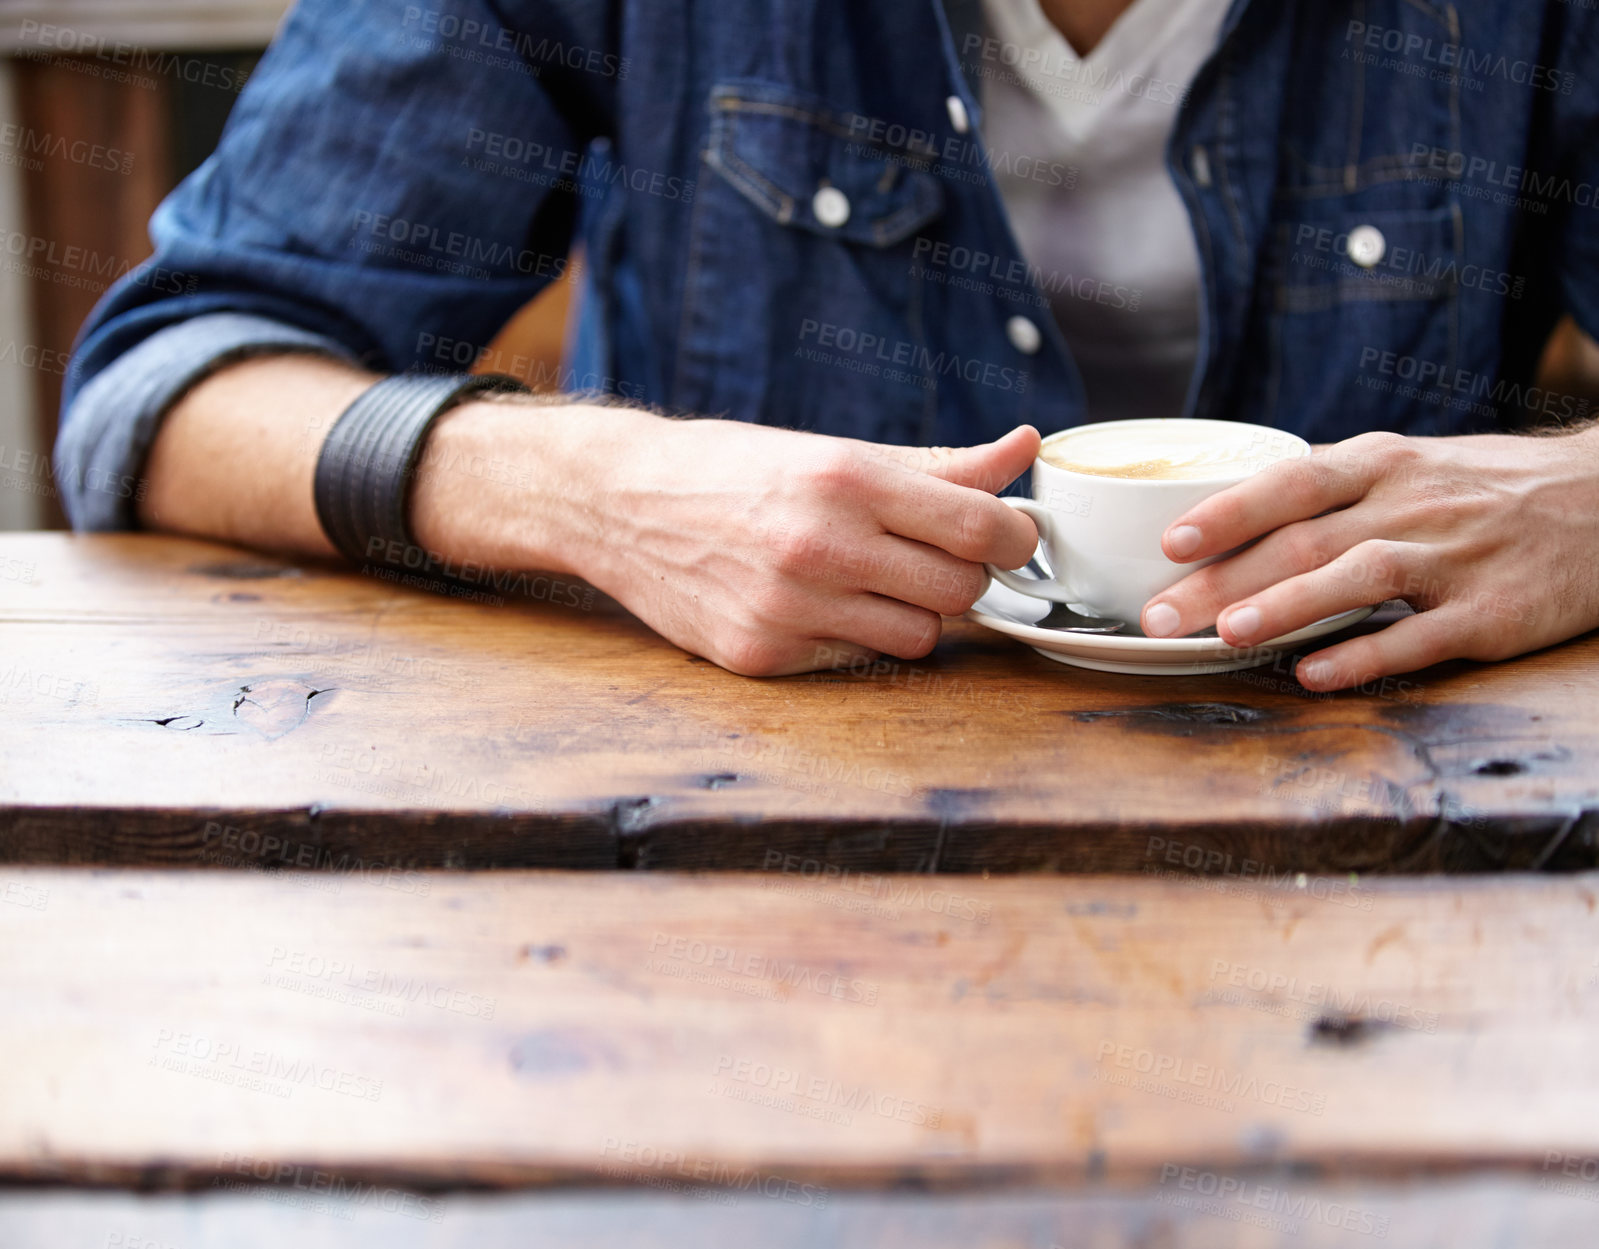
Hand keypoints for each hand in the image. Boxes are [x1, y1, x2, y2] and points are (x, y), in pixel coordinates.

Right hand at [588, 415, 1039, 673]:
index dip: (1011, 536)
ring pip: (917, 638)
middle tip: (926, 556)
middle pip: (960, 592)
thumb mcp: (835, 453)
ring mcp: (788, 608)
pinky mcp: (761, 654)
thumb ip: (938, 465)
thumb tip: (1024, 449)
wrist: (621, 502)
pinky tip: (814, 605)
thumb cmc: (737, 470)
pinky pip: (857, 661)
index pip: (979, 528)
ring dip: (910, 614)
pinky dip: (852, 638)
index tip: (1006, 535)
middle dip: (959, 576)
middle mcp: (818, 545)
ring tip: (867, 582)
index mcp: (845, 479)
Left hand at [1137, 428, 1598, 690]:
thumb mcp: (1410, 467)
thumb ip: (1330, 492)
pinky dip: (1365, 657)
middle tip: (1157, 619)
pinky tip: (1314, 676)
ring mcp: (1454, 558)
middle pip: (1302, 540)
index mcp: (1382, 465)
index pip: (1291, 480)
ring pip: (1359, 577)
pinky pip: (1421, 638)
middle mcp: (1412, 505)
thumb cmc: (1483, 491)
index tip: (1168, 543)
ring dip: (1286, 607)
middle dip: (1221, 582)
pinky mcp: (1493, 613)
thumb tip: (1228, 520)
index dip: (1227, 512)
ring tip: (1225, 636)